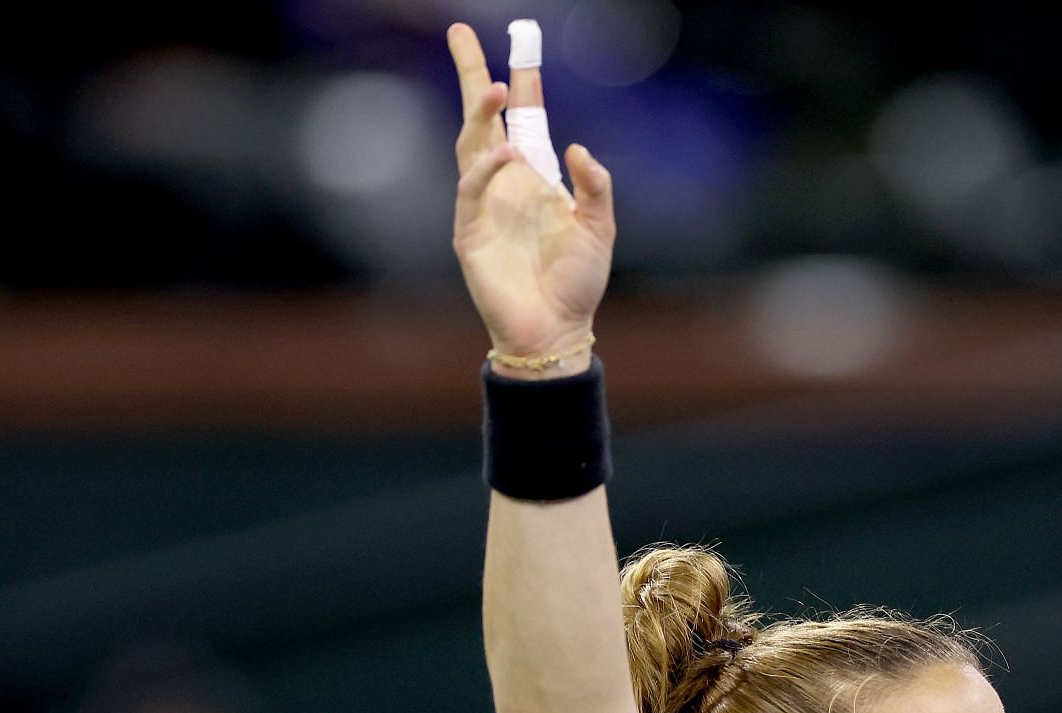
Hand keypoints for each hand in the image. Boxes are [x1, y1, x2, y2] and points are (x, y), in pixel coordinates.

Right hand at [448, 23, 614, 377]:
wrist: (556, 330)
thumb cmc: (577, 284)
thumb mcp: (600, 229)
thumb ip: (595, 188)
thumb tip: (576, 147)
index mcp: (536, 178)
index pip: (525, 119)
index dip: (522, 83)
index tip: (519, 44)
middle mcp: (505, 183)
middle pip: (482, 118)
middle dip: (473, 75)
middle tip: (461, 34)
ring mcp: (483, 204)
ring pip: (471, 143)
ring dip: (480, 113)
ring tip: (495, 86)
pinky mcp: (470, 230)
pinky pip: (472, 187)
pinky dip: (487, 167)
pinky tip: (507, 152)